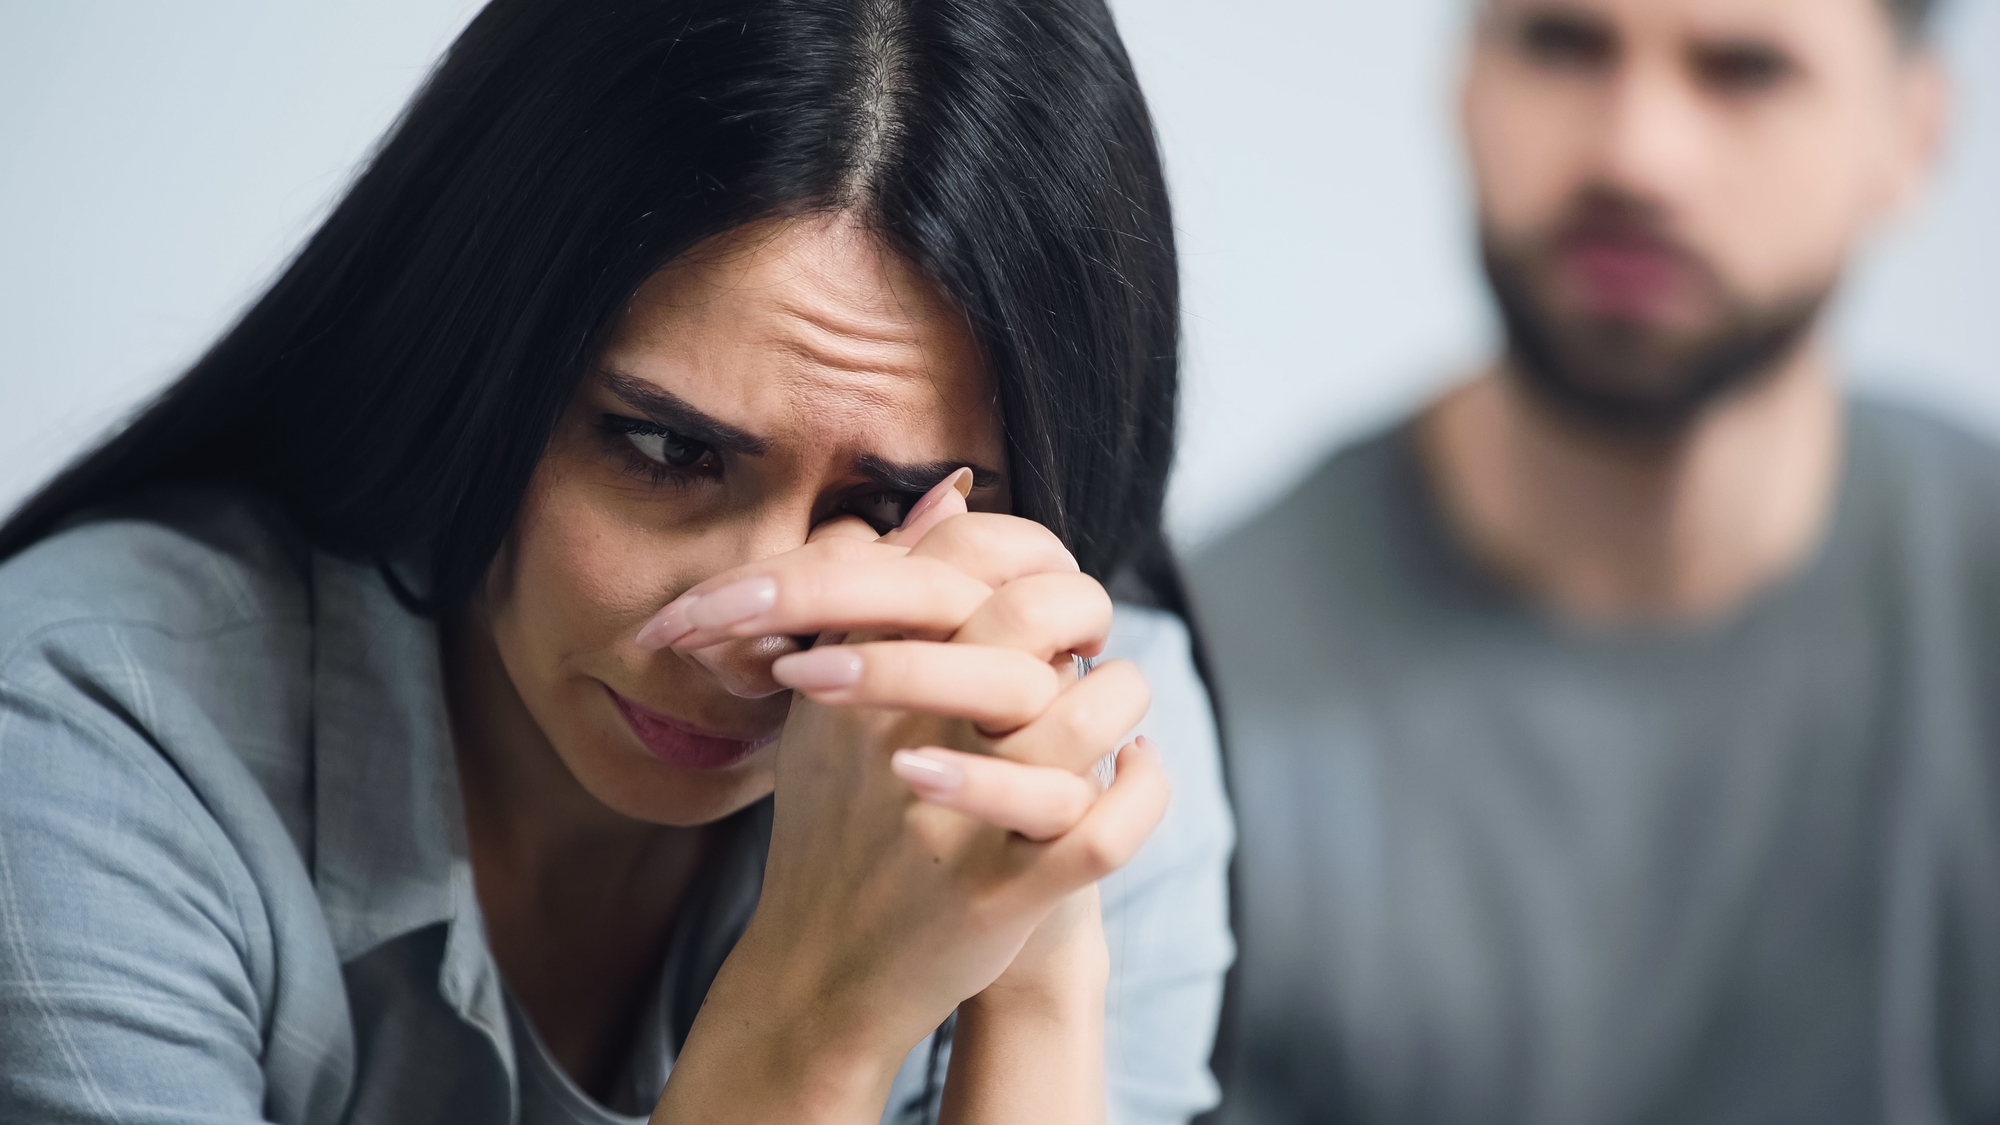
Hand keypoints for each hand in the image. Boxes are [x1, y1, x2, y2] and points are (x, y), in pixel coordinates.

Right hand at [642, 471, 1168, 1119]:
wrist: (819, 971)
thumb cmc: (835, 826)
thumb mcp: (832, 707)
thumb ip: (877, 597)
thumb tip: (949, 490)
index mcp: (864, 686)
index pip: (957, 567)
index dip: (1021, 552)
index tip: (1039, 577)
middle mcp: (909, 740)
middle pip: (1026, 622)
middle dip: (1080, 607)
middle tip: (1085, 630)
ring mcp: (959, 820)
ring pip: (1083, 715)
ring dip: (1120, 695)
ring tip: (1117, 701)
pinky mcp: (1004, 894)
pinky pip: (1104, 831)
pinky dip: (1140, 793)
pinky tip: (1133, 768)